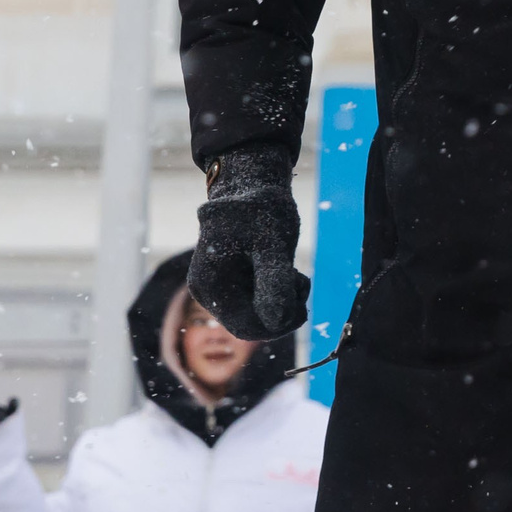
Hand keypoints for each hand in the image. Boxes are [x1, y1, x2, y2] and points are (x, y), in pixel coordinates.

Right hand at [189, 146, 310, 341]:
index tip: (302, 307)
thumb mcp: (272, 243)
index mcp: (210, 284)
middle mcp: (210, 290)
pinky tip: (288, 272)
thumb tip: (277, 320)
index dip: (277, 326)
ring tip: (296, 274)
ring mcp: (220, 287)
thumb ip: (273, 280)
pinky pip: (257, 301)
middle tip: (301, 284)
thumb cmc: (260, 208)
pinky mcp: (233, 281)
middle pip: (251, 323)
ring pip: (257, 313)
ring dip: (281, 301)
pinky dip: (276, 292)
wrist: (251, 182)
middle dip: (281, 312)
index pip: (245, 328)